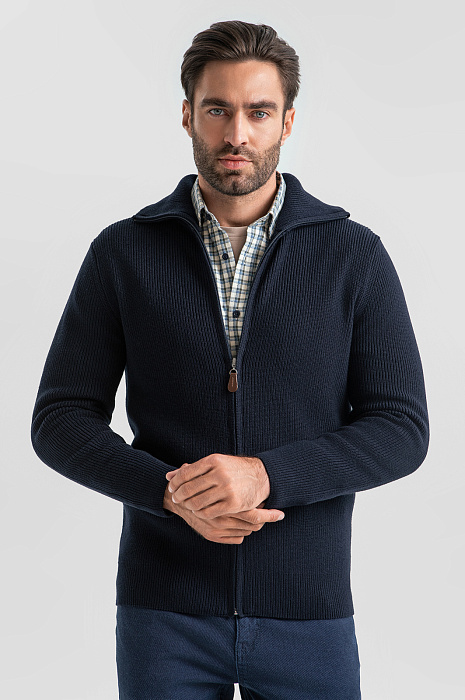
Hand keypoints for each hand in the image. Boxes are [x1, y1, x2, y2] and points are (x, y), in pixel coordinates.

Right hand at [163, 484, 283, 544]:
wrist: (176, 496)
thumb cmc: (201, 483)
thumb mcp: (217, 478)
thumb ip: (239, 485)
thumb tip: (261, 487)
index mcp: (226, 506)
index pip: (255, 517)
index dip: (268, 515)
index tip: (280, 513)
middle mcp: (221, 521)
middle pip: (252, 527)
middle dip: (264, 519)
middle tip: (272, 511)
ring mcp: (217, 530)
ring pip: (245, 532)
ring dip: (254, 524)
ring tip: (260, 514)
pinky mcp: (212, 536)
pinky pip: (237, 538)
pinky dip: (243, 531)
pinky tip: (246, 522)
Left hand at [166, 453, 271, 518]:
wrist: (261, 477)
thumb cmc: (233, 469)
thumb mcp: (215, 463)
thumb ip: (192, 469)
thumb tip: (168, 476)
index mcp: (214, 460)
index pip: (186, 473)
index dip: (175, 483)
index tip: (171, 488)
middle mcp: (220, 474)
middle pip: (189, 489)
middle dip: (179, 496)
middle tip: (176, 499)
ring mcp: (227, 489)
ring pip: (197, 502)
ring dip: (188, 505)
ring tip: (187, 505)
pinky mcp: (233, 503)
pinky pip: (208, 512)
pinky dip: (200, 513)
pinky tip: (199, 511)